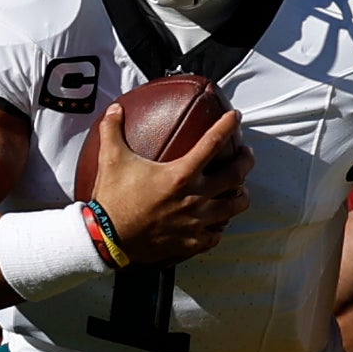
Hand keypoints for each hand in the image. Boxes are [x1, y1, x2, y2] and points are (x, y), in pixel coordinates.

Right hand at [91, 105, 251, 263]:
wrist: (106, 239)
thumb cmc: (111, 199)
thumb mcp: (111, 159)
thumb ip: (113, 130)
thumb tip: (114, 109)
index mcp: (180, 174)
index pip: (213, 143)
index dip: (227, 125)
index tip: (235, 117)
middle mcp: (195, 198)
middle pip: (236, 175)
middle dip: (246, 160)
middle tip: (245, 153)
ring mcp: (196, 222)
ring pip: (234, 207)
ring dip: (241, 195)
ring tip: (241, 190)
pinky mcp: (192, 242)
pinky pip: (217, 234)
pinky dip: (221, 226)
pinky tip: (219, 222)